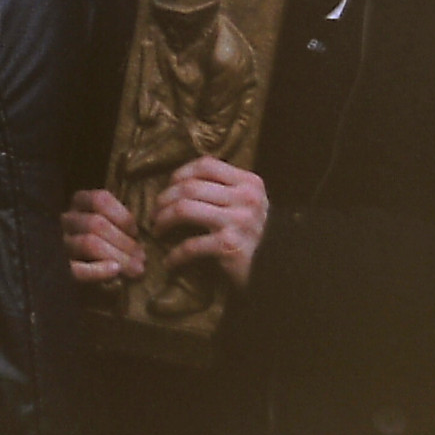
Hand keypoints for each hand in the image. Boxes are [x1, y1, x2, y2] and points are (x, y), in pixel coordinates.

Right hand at [62, 188, 144, 283]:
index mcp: (80, 203)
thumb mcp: (114, 226)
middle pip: (96, 223)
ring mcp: (62, 244)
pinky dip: (98, 270)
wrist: (88, 278)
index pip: (99, 199)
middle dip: (124, 242)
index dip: (122, 216)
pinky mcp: (62, 269)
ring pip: (88, 243)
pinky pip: (77, 269)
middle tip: (143, 258)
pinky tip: (115, 271)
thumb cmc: (109, 246)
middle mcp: (68, 220)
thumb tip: (141, 233)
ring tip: (137, 269)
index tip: (136, 233)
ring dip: (119, 256)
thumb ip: (122, 222)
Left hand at [154, 156, 268, 288]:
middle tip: (154, 213)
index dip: (180, 173)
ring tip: (157, 230)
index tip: (168, 188)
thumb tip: (180, 181)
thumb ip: (225, 188)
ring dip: (162, 220)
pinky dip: (175, 255)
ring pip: (184, 209)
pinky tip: (170, 261)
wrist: (280, 268)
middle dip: (163, 199)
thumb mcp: (249, 203)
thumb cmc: (256, 234)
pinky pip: (190, 245)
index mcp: (249, 182)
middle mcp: (245, 198)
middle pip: (189, 187)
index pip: (206, 165)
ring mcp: (238, 221)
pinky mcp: (229, 246)